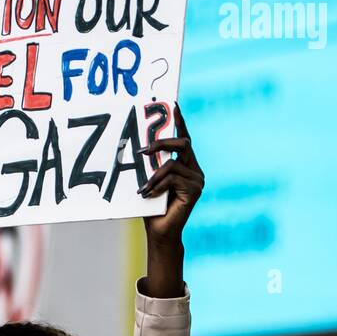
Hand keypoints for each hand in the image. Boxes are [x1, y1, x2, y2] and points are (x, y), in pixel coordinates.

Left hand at [136, 105, 203, 297]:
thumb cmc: (150, 206)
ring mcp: (197, 180)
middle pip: (182, 143)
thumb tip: (138, 147)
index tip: (173, 104)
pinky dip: (157, 185)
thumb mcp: (148, 179)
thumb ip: (150, 164)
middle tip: (143, 151)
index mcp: (185, 165)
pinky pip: (172, 177)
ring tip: (143, 189)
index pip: (183, 138)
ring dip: (153, 175)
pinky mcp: (195, 190)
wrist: (159, 231)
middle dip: (161, 143)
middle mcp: (194, 170)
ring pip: (172, 163)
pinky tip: (150, 196)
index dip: (179, 121)